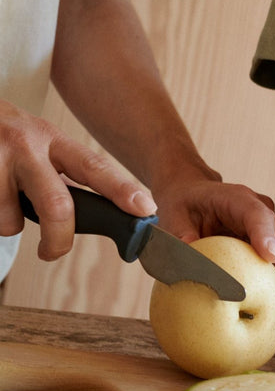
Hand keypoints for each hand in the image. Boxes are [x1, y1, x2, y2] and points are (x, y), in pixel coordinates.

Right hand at [0, 99, 155, 260]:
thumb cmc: (7, 138)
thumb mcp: (41, 143)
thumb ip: (67, 173)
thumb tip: (107, 215)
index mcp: (55, 141)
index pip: (95, 167)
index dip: (122, 190)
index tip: (146, 209)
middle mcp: (28, 147)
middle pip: (57, 204)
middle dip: (60, 237)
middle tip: (53, 251)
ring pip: (12, 220)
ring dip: (10, 222)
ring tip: (5, 199)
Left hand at [151, 178, 274, 327]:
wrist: (192, 196)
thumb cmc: (183, 206)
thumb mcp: (174, 215)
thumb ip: (180, 235)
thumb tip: (187, 264)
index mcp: (238, 199)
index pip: (257, 214)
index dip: (265, 235)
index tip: (271, 258)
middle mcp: (260, 212)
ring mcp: (267, 229)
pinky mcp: (265, 247)